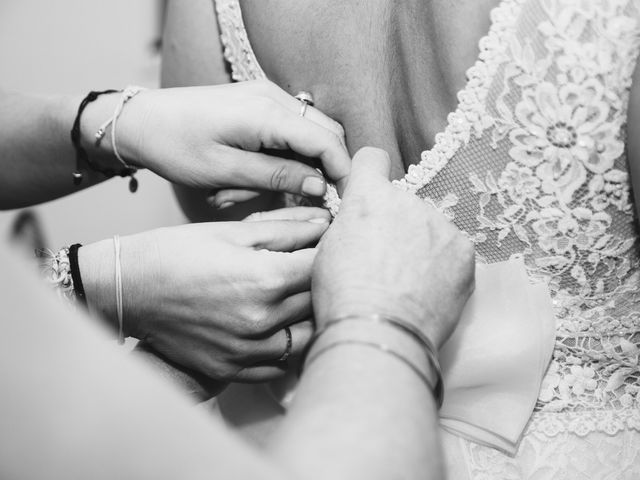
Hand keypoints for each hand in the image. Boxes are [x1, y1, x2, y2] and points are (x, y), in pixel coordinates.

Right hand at [81, 207, 330, 381]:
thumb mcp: (232, 231)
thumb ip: (285, 229)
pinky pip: (279, 365)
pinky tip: (275, 327)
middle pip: (318, 302)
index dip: (328, 252)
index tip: (325, 246)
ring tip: (294, 299)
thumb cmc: (176, 252)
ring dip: (308, 317)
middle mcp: (262, 320)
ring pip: (306, 338)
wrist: (128, 290)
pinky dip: (285, 346)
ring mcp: (248, 350)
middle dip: (320, 282)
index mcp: (266, 279)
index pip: (322, 267)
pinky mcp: (233, 368)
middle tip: (309, 269)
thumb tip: (324, 224)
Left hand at [116, 80, 348, 198]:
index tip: (345, 202)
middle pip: (324, 134)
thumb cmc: (174, 146)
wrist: (141, 121)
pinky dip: (279, 158)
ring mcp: (265, 97)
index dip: (343, 172)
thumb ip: (277, 176)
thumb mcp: (225, 171)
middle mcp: (272, 97)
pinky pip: (286, 132)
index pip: (326, 140)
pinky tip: (247, 178)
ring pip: (306, 136)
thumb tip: (320, 186)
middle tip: (303, 204)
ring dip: (294, 167)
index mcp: (266, 113)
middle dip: (322, 171)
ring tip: (249, 192)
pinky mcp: (257, 104)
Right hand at [312, 148, 474, 347]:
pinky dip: (442, 267)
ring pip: (429, 229)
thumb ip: (349, 223)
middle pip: (403, 204)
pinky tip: (426, 291)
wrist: (378, 332)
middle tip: (385, 263)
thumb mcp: (327, 250)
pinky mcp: (464, 251)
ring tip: (406, 285)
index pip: (371, 159)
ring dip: (421, 247)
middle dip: (396, 225)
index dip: (368, 172)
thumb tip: (359, 222)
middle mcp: (408, 200)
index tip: (370, 186)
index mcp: (369, 196)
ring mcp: (440, 225)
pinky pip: (451, 251)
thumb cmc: (343, 296)